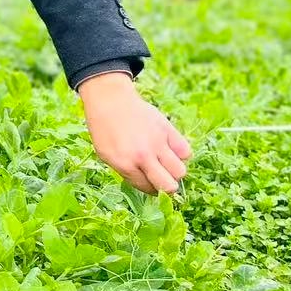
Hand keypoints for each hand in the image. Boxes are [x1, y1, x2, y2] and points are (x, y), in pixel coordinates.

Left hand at [78, 72, 190, 194]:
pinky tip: (170, 150)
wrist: (110, 101)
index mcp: (125, 164)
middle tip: (161, 177)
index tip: (151, 184)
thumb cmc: (104, 129)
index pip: (149, 189)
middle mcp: (143, 156)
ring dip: (175, 171)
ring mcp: (157, 142)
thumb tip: (150, 186)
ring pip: (181, 170)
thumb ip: (127, 172)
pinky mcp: (167, 129)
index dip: (152, 189)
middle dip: (167, 186)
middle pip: (170, 186)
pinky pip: (186, 151)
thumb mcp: (106, 155)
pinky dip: (181, 154)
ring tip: (165, 163)